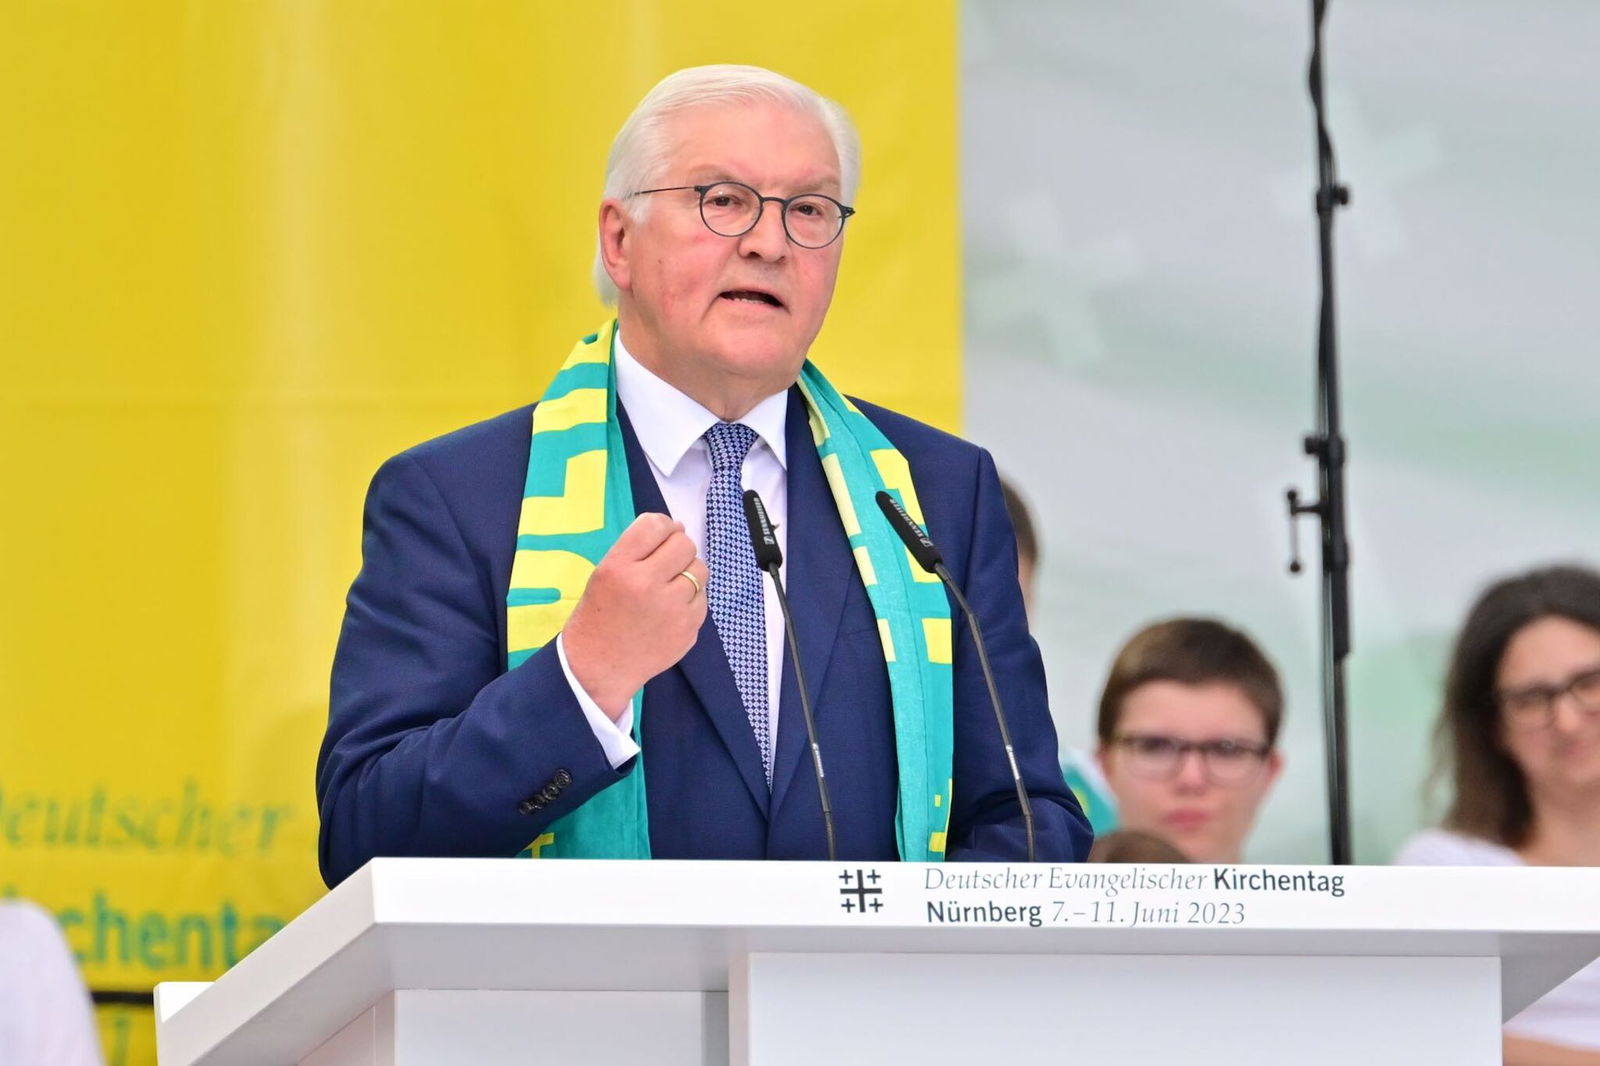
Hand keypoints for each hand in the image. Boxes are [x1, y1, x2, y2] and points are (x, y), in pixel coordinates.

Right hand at [562, 513, 708, 718]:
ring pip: (700, 570)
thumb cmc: (600, 615)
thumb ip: (639, 548)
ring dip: (688, 573)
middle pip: (684, 544)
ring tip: (668, 588)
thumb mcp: (605, 573)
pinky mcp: (688, 629)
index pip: (655, 525)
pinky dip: (691, 600)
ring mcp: (671, 609)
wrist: (599, 666)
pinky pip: (703, 599)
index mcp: (619, 567)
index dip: (662, 526)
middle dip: (677, 549)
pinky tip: (671, 610)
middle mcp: (647, 585)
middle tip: (664, 564)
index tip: (660, 537)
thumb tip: (680, 527)